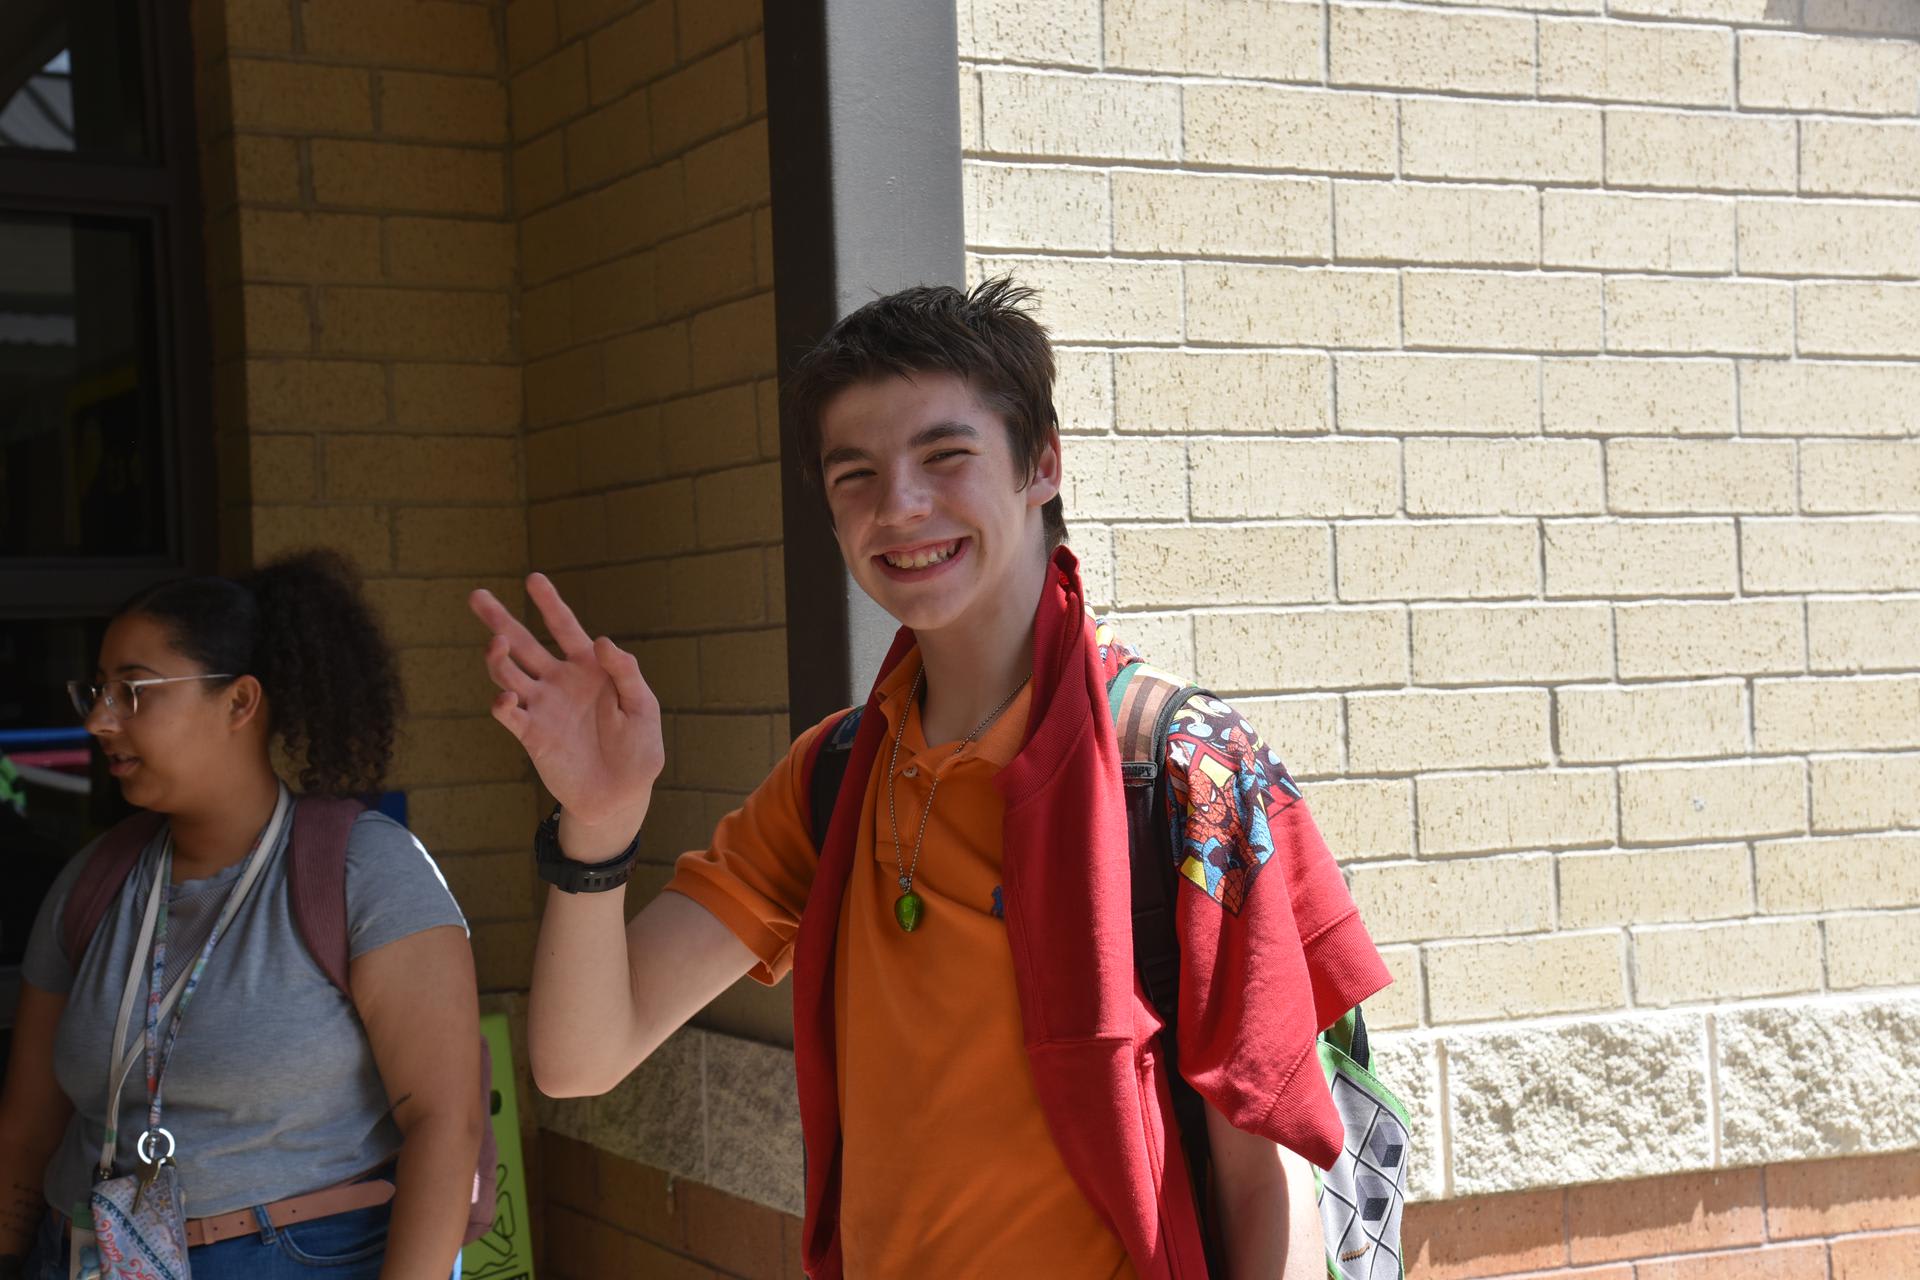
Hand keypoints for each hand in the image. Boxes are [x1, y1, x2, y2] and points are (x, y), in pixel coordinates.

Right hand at [469, 574, 662, 840]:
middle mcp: (560, 682)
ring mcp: (543, 707)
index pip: (565, 628)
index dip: (549, 604)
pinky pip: (509, 714)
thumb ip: (626, 673)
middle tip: (476, 596)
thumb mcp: (642, 707)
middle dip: (500, 621)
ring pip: (509, 674)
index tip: (533, 579)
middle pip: (524, 644)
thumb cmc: (638, 749)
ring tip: (498, 643)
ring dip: (498, 658)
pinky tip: (507, 697)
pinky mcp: (532, 735)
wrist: (621, 795)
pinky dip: (502, 704)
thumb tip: (603, 641)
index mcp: (590, 668)